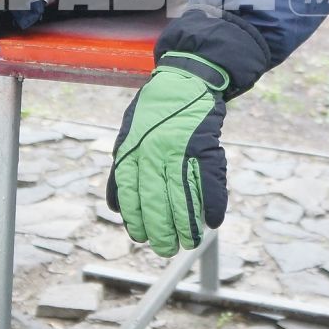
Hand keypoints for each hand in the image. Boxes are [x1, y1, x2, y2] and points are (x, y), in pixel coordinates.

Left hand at [108, 53, 229, 256]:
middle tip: (166, 248)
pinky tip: (213, 221)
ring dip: (187, 223)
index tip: (141, 237)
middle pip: (156, 200)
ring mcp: (180, 148)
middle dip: (161, 230)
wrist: (186, 80)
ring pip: (182, 195)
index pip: (130, 193)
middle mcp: (153, 151)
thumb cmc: (154, 112)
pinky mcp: (205, 145)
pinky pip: (209, 180)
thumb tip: (115, 208)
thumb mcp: (128, 135)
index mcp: (132, 149)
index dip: (136, 219)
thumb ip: (121, 170)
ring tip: (189, 242)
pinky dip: (213, 203)